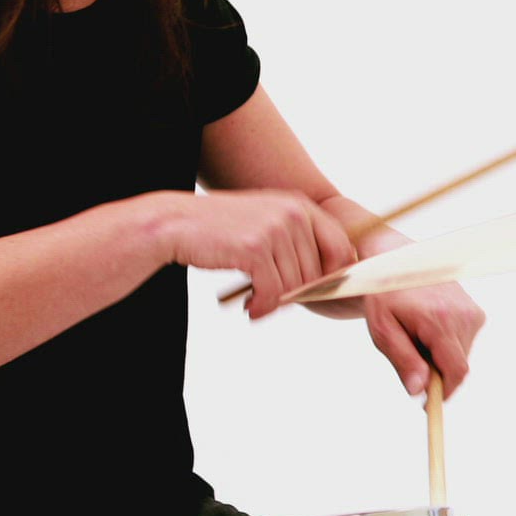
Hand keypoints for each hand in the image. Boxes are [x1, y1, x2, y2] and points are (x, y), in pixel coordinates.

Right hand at [161, 190, 356, 318]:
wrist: (176, 224)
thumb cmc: (222, 231)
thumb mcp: (266, 223)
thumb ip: (296, 243)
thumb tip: (328, 281)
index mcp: (300, 206)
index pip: (339, 247)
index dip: (332, 275)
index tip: (315, 292)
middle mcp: (293, 214)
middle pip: (316, 273)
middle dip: (296, 294)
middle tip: (273, 301)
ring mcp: (275, 229)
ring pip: (294, 286)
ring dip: (275, 302)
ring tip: (257, 303)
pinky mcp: (255, 248)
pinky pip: (273, 292)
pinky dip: (263, 308)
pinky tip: (250, 309)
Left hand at [312, 226, 485, 397]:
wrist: (397, 260)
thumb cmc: (384, 295)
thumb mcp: (383, 329)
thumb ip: (403, 360)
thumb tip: (419, 391)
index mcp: (440, 320)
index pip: (456, 371)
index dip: (444, 393)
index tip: (427, 405)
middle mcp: (464, 316)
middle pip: (457, 366)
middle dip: (435, 372)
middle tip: (408, 355)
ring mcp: (472, 312)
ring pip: (460, 355)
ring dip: (439, 357)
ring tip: (415, 334)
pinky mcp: (475, 311)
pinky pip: (463, 342)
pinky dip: (445, 344)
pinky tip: (427, 326)